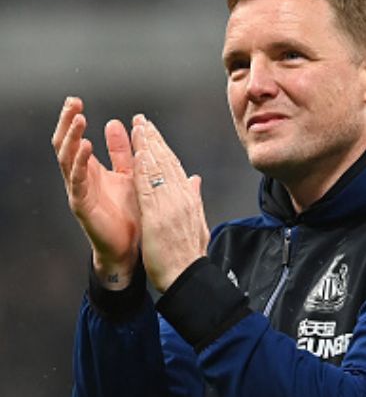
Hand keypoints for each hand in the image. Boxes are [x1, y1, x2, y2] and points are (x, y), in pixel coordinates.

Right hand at [51, 96, 140, 288]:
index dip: (72, 120)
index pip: (75, 139)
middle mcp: (80, 178)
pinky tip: (86, 147)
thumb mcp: (129, 174)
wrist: (132, 247)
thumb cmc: (130, 212)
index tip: (75, 99)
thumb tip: (117, 122)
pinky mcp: (82, 206)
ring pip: (67, 159)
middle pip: (65, 144)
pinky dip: (80, 163)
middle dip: (67, 123)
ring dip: (73, 138)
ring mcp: (79, 191)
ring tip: (79, 119)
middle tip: (72, 103)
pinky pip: (78, 181)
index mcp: (91, 170)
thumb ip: (122, 151)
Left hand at [130, 115, 209, 291]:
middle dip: (154, 140)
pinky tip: (139, 154)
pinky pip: (151, 187)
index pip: (175, 167)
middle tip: (142, 120)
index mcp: (189, 200)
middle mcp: (182, 198)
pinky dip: (145, 169)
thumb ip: (194, 199)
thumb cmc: (188, 256)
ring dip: (148, 147)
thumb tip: (195, 180)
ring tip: (138, 128)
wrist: (187, 276)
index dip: (163, 148)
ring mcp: (172, 206)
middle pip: (167, 163)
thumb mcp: (196, 224)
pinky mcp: (159, 215)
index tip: (153, 133)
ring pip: (159, 170)